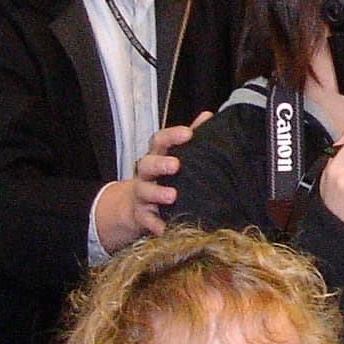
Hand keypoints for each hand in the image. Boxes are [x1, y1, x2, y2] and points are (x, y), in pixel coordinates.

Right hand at [92, 120, 197, 253]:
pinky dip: (155, 225)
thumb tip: (208, 115)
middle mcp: (146, 174)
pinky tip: (165, 228)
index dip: (172, 136)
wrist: (135, 205)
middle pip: (147, 164)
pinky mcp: (141, 215)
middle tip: (176, 165)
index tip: (188, 134)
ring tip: (172, 196)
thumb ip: (190, 136)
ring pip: (144, 191)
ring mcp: (141, 195)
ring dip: (157, 193)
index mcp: (156, 156)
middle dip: (160, 164)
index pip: (160, 140)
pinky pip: (146, 220)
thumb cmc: (163, 175)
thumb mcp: (174, 154)